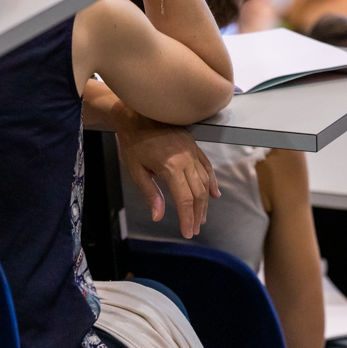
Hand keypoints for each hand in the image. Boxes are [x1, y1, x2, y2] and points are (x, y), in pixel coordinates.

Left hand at [114, 109, 219, 238]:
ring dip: (205, 202)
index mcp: (171, 167)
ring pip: (205, 181)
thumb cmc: (132, 143)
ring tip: (201, 217)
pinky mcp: (194, 146)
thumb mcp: (136, 170)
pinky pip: (207, 167)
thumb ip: (150, 193)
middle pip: (198, 192)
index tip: (188, 233)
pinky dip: (212, 182)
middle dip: (197, 214)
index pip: (185, 199)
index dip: (187, 218)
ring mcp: (192, 152)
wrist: (137, 114)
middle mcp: (186, 159)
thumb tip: (158, 217)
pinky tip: (214, 194)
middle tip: (195, 229)